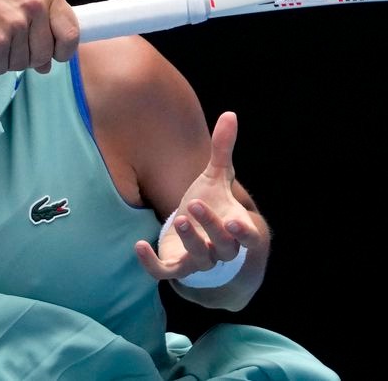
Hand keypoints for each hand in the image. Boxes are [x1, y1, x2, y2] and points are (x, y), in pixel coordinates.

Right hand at [0, 0, 79, 73]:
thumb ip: (41, 30)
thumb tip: (47, 66)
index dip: (64, 51)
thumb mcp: (23, 2)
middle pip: (45, 54)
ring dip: (9, 60)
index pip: (72, 33)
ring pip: (24, 64)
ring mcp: (16, 22)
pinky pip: (3, 68)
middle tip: (12, 43)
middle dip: (30, 57)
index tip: (54, 54)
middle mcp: (35, 5)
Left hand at [133, 111, 262, 282]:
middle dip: (210, 227)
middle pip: (223, 247)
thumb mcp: (215, 175)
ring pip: (199, 259)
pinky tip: (138, 246)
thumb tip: (230, 114)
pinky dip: (151, 263)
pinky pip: (164, 272)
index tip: (235, 221)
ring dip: (190, 241)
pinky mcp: (175, 267)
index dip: (245, 233)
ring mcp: (198, 260)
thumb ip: (222, 149)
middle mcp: (221, 249)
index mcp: (234, 227)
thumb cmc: (210, 201)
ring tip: (179, 219)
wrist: (194, 229)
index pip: (249, 238)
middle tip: (194, 205)